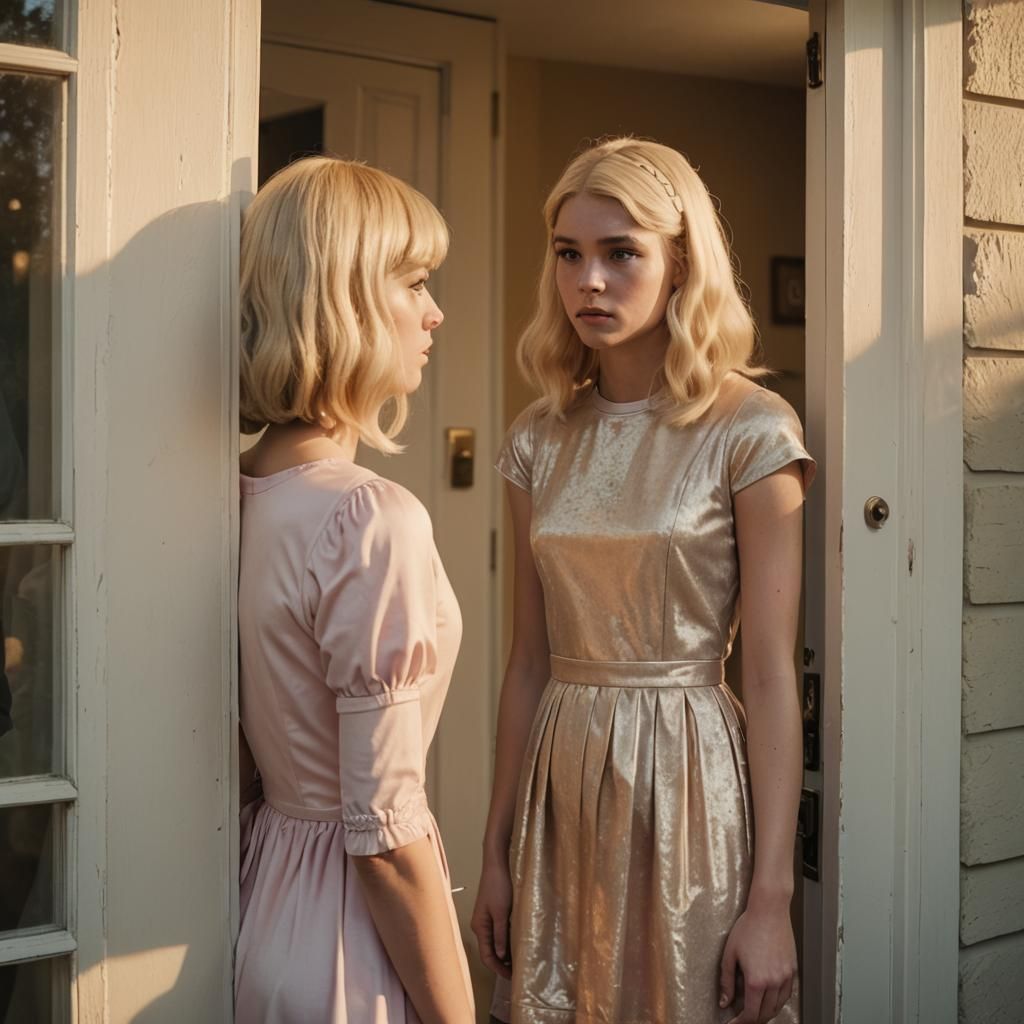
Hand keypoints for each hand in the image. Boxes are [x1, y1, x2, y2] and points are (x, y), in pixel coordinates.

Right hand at [471, 858, 512, 979]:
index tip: (510, 977)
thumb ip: (500, 934)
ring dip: (503, 953)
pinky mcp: (491, 913)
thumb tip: (501, 955)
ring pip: (493, 942)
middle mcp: (480, 925)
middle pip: (489, 950)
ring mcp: (485, 919)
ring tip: (517, 961)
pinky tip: (514, 944)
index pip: (486, 955)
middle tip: (516, 972)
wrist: (496, 865)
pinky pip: (496, 933)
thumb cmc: (498, 887)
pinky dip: (504, 941)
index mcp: (479, 927)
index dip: (497, 968)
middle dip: (501, 963)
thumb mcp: (502, 912)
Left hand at [719, 905, 796, 1023]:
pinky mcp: (793, 970)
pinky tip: (770, 999)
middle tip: (741, 1019)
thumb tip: (725, 1001)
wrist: (769, 910)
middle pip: (765, 1014)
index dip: (740, 1023)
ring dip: (766, 1013)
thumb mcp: (730, 953)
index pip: (750, 1014)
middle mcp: (773, 982)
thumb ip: (727, 981)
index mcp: (756, 980)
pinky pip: (787, 994)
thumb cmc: (748, 927)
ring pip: (778, 1006)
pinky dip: (778, 1001)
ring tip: (755, 1011)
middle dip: (752, 1020)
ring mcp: (785, 977)